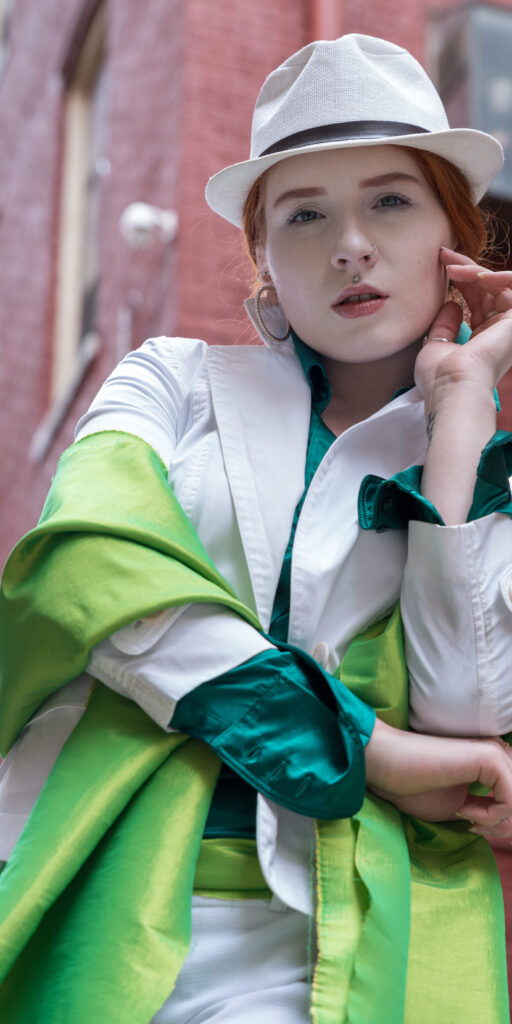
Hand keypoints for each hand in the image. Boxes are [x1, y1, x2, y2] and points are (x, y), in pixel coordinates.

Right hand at [365, 719, 511, 836]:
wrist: (387, 766)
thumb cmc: (415, 787)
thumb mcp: (462, 808)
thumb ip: (489, 814)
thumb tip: (510, 829)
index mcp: (494, 761)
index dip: (500, 822)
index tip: (472, 825)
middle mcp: (499, 752)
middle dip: (501, 824)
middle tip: (471, 824)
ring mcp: (496, 752)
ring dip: (495, 822)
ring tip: (465, 813)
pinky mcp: (490, 758)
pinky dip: (490, 816)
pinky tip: (463, 808)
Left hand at [414, 247, 511, 407]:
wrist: (453, 387)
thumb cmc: (441, 376)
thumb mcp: (437, 344)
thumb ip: (445, 324)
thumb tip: (451, 303)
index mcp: (481, 340)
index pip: (476, 301)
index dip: (460, 281)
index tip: (441, 266)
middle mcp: (497, 333)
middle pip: (486, 290)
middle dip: (465, 268)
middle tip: (443, 254)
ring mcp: (508, 327)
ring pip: (497, 285)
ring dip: (474, 271)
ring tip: (451, 266)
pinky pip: (511, 287)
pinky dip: (495, 278)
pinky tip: (473, 275)